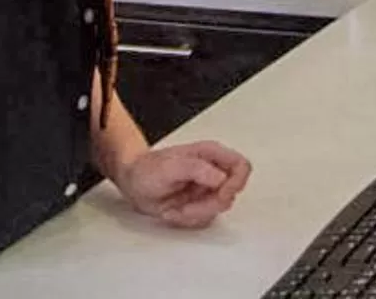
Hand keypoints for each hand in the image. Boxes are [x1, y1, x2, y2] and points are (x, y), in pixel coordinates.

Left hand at [110, 140, 250, 229]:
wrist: (134, 183)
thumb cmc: (148, 169)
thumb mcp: (171, 166)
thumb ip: (197, 169)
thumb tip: (221, 178)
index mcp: (211, 154)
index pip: (241, 167)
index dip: (236, 183)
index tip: (219, 194)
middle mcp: (212, 171)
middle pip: (231, 194)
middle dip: (208, 205)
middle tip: (187, 206)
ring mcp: (207, 189)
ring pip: (218, 210)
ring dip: (195, 214)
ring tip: (176, 208)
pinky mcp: (200, 204)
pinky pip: (205, 219)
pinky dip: (188, 220)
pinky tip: (175, 211)